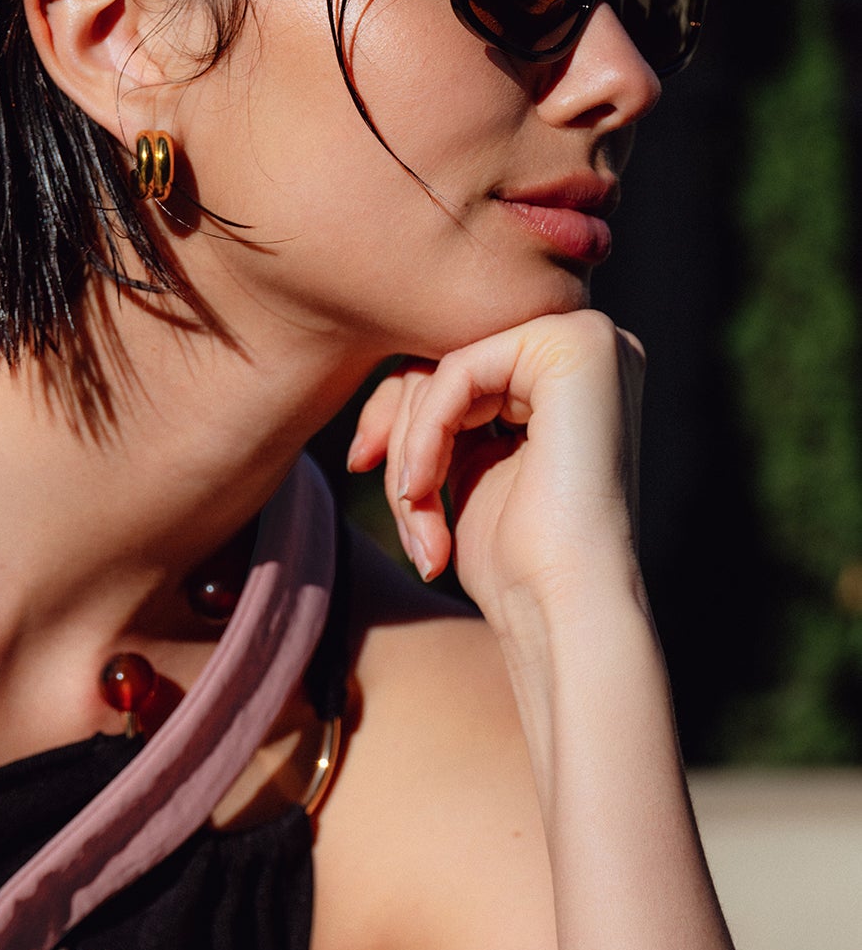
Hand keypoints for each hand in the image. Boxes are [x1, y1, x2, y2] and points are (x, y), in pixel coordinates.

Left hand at [347, 311, 645, 633]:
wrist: (563, 609)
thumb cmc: (517, 566)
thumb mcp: (466, 470)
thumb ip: (448, 415)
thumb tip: (396, 372)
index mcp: (572, 374)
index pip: (456, 362)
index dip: (398, 413)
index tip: (359, 464)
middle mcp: (590, 344)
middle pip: (448, 356)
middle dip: (401, 434)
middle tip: (401, 507)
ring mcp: (589, 339)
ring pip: (445, 364)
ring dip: (409, 449)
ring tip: (418, 521)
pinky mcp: (575, 347)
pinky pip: (457, 370)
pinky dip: (424, 435)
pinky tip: (420, 491)